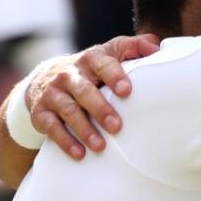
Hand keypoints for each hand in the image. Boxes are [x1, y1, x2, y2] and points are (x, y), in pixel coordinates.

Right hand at [25, 34, 160, 158]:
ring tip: (100, 146)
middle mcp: (69, 74)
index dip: (114, 75)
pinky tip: (79, 153)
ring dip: (84, 129)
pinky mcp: (41, 111)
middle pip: (84, 90)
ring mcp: (53, 92)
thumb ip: (135, 47)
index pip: (102, 64)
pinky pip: (51, 126)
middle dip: (100, 109)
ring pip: (68, 110)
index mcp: (91, 58)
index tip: (126, 90)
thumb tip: (158, 49)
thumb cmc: (93, 69)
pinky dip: (65, 140)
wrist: (46, 78)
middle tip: (117, 126)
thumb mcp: (111, 53)